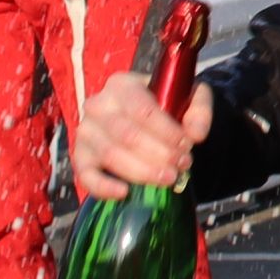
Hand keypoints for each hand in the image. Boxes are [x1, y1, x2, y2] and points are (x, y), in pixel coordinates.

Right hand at [74, 72, 214, 198]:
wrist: (149, 117)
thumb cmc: (168, 105)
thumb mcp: (190, 98)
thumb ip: (199, 111)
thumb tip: (196, 135)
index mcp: (122, 85)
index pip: (143, 111)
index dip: (167, 132)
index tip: (188, 146)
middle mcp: (98, 105)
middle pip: (127, 135)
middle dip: (159, 154)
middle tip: (182, 166)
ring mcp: (86, 131)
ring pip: (110, 155)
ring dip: (142, 171)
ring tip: (169, 178)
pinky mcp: (81, 156)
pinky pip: (85, 174)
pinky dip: (102, 186)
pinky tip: (125, 193)